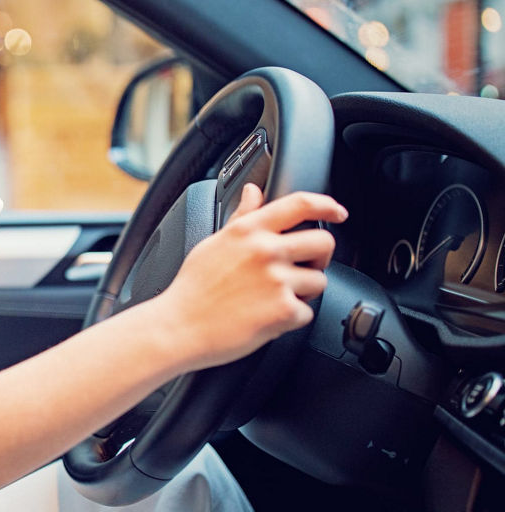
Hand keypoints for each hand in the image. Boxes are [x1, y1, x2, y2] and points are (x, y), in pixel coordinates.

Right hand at [151, 184, 347, 370]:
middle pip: (324, 242)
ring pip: (319, 281)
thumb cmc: (192, 288)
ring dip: (304, 292)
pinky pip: (307, 312)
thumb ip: (242, 217)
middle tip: (302, 267)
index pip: (299, 205)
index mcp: (248, 231)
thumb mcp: (214, 243)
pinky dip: (291, 319)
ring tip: (274, 298)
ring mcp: (277, 280)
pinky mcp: (283, 310)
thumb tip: (253, 192)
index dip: (327, 205)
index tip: (337, 211)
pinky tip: (267, 317)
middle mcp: (265, 250)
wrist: (180, 327)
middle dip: (319, 257)